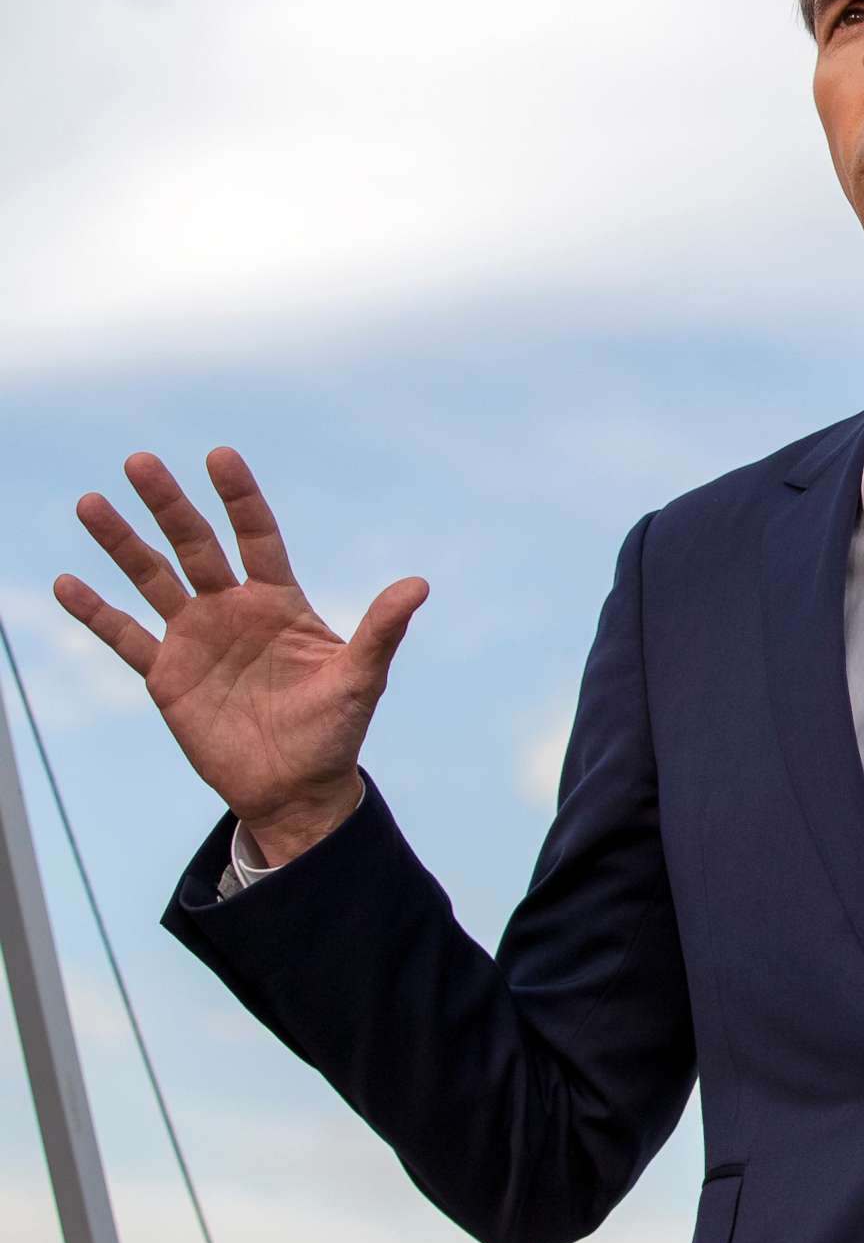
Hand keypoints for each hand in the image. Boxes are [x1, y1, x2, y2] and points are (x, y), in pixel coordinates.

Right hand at [53, 448, 428, 865]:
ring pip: (152, 579)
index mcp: (280, 601)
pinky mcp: (167, 675)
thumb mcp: (361, 677)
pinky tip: (66, 582)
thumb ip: (382, 629)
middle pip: (195, 545)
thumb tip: (419, 584)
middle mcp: (233, 610)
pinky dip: (95, 612)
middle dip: (169, 504)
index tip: (219, 455)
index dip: (239, 497)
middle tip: (140, 461)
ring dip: (121, 543)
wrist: (296, 787)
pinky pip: (124, 637)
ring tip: (90, 503)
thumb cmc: (335, 730)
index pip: (256, 536)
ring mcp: (196, 639)